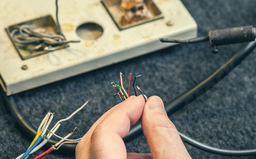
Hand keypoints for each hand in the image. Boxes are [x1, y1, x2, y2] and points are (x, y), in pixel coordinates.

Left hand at [76, 95, 190, 158]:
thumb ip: (164, 136)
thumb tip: (154, 106)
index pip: (104, 134)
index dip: (123, 111)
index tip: (141, 102)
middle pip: (91, 141)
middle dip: (116, 120)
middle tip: (138, 109)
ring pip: (94, 153)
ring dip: (117, 139)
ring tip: (147, 135)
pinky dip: (117, 155)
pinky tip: (144, 156)